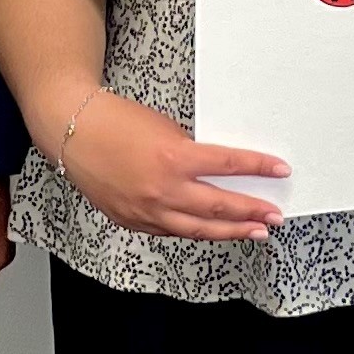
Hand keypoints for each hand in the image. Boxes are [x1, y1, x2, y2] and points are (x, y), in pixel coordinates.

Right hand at [61, 91, 283, 239]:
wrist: (74, 131)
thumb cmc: (116, 122)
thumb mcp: (166, 130)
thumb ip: (191, 154)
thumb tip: (216, 171)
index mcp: (174, 159)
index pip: (229, 166)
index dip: (259, 168)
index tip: (279, 170)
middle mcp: (161, 190)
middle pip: (219, 207)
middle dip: (252, 213)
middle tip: (274, 216)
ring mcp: (146, 210)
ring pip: (198, 230)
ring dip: (230, 232)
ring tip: (254, 232)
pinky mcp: (132, 221)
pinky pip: (171, 232)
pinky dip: (195, 231)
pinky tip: (212, 231)